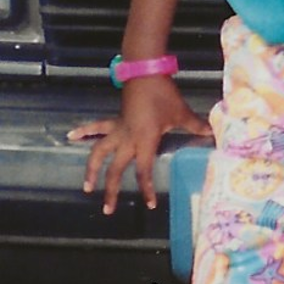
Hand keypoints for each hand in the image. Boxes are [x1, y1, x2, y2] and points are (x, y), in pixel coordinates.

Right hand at [70, 78, 212, 214]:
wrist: (146, 73)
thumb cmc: (164, 95)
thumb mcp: (181, 113)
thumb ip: (195, 126)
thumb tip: (212, 134)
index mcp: (144, 140)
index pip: (143, 170)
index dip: (146, 188)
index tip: (149, 204)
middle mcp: (127, 139)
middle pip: (116, 169)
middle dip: (111, 191)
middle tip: (108, 210)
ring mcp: (118, 129)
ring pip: (99, 153)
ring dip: (92, 170)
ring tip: (87, 187)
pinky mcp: (114, 120)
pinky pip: (96, 127)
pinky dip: (83, 131)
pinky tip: (71, 136)